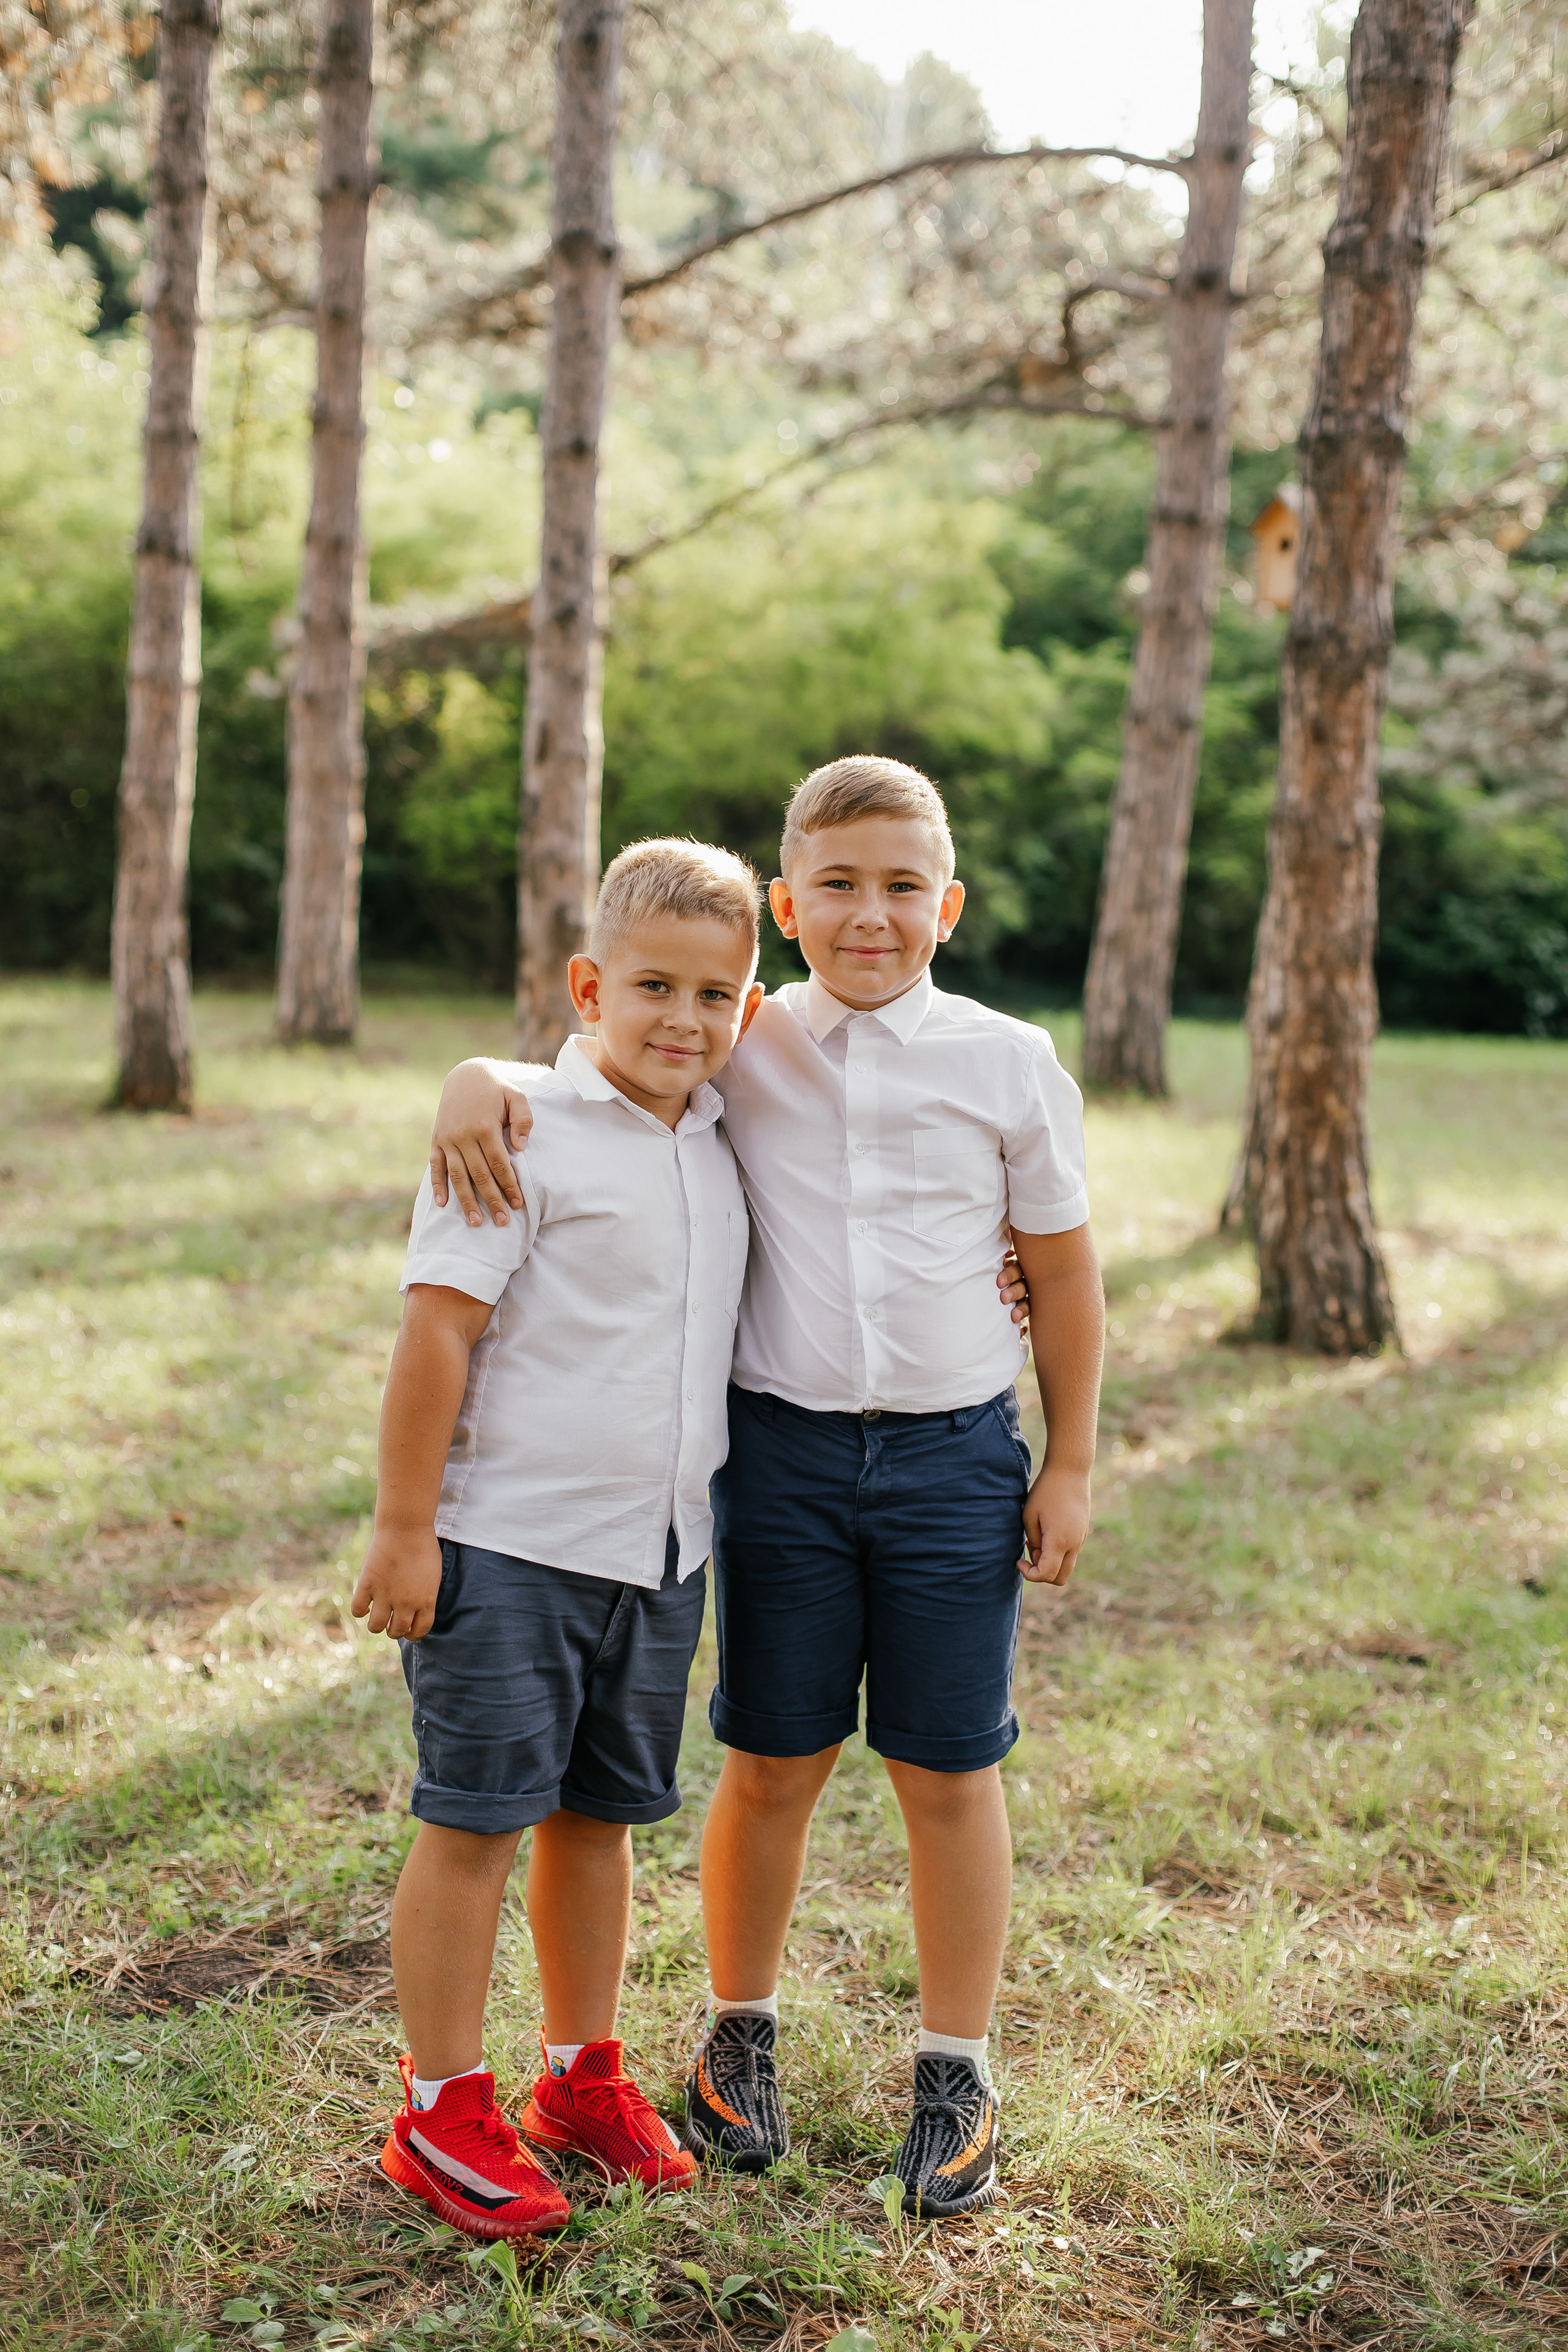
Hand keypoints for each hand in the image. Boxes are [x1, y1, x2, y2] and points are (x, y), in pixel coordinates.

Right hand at [352, 1526, 442, 1640]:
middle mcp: (406, 1602)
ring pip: (375, 1627)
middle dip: (394, 1629)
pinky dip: (359, 1610)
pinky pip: (357, 1609)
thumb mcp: (433, 1576)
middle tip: (391, 1619)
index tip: (408, 1627)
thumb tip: (416, 1612)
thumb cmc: (423, 1547)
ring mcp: (385, 1594)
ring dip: (376, 1624)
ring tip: (378, 1612)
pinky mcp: (367, 1584)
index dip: (413, 1633)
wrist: (406, 1527)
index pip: (419, 1631)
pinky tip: (365, 1602)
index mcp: (425, 1601)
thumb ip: (425, 1597)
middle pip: (396, 1632)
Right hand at [430, 1060, 532, 1229]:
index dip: (509, 1185)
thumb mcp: (516, 1095)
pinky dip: (437, 1185)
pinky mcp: (437, 1139)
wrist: (465, 1074)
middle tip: (502, 1221)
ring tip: (475, 1222)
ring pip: (457, 1175)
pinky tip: (443, 1204)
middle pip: (479, 1174)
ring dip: (466, 1200)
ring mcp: (448, 1138)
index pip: (499, 1164)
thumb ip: (522, 1119)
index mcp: (485, 1126)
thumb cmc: (496, 1088)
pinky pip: (436, 1166)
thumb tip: (520, 1148)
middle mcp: (464, 1135)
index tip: (518, 1204)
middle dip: (491, 1200)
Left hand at [998, 1228, 1029, 1335]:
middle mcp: (1028, 1277)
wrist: (1011, 1284)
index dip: (1009, 1274)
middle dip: (1014, 1290)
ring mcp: (1030, 1292)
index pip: (1018, 1268)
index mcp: (1020, 1263)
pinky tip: (1020, 1325)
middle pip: (1024, 1284)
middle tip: (1003, 1298)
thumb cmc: (1001, 1259)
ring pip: (1028, 1299)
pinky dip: (1024, 1317)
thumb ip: (1007, 1240)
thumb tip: (1009, 1229)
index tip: (998, 1282)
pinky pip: (1029, 1312)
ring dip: (1021, 1306)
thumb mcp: (1002, 1253)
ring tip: (1013, 1315)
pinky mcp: (1030, 1306)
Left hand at [1021, 1463, 1090, 1586]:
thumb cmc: (1046, 1490)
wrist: (1070, 1470)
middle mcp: (1074, 1544)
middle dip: (1042, 1574)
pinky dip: (1058, 1553)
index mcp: (1059, 1541)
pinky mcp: (1083, 1532)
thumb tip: (1037, 1554)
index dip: (1029, 1574)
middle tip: (1029, 1553)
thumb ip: (1033, 1541)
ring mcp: (1081, 1539)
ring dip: (1050, 1562)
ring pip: (1067, 1567)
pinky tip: (1047, 1532)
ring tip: (1037, 1539)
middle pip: (1060, 1579)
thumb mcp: (1029, 1516)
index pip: (1046, 1574)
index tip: (1019, 1560)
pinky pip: (1071, 1553)